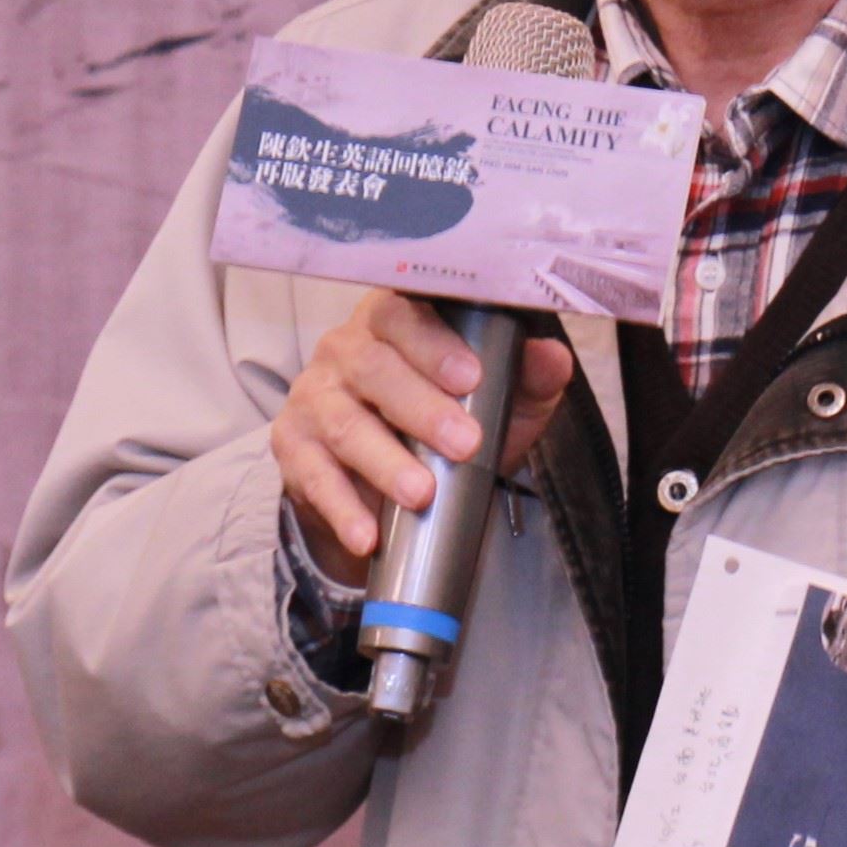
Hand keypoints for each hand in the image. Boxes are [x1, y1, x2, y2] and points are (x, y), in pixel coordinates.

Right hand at [272, 288, 574, 576]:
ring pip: (345, 424)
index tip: (472, 378)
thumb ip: (527, 375)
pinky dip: (342, 508)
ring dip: (385, 462)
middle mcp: (345, 349)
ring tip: (422, 494)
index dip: (436, 344)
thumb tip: (553, 357)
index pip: (406, 314)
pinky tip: (367, 533)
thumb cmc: (449, 420)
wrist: (391, 480)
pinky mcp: (293, 445)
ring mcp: (314, 395)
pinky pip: (312, 475)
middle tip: (464, 444)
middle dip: (422, 408)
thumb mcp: (498, 397)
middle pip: (374, 368)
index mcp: (395, 321)